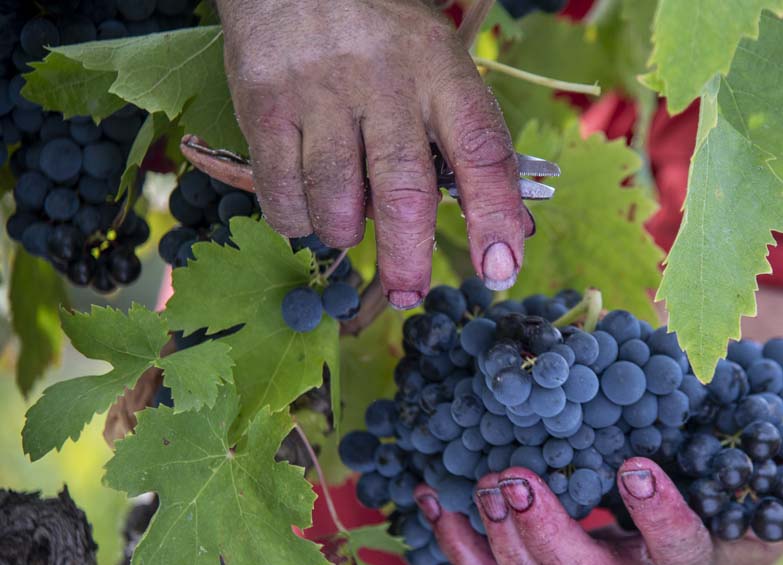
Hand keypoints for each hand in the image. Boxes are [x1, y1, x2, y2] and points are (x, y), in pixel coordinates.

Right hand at [216, 0, 531, 307]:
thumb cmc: (381, 35)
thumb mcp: (436, 64)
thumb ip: (461, 138)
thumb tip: (502, 227)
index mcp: (440, 69)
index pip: (480, 148)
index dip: (496, 214)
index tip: (501, 268)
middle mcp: (383, 80)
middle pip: (404, 191)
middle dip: (409, 258)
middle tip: (409, 295)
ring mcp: (320, 93)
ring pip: (336, 202)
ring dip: (344, 232)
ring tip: (347, 221)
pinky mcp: (265, 106)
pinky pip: (281, 195)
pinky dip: (297, 219)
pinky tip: (307, 202)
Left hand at [413, 443, 782, 564]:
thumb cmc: (718, 539)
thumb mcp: (752, 514)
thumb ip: (779, 486)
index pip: (678, 550)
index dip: (659, 516)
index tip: (638, 468)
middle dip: (547, 535)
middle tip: (517, 479)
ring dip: (500, 538)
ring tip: (483, 482)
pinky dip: (459, 547)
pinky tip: (433, 501)